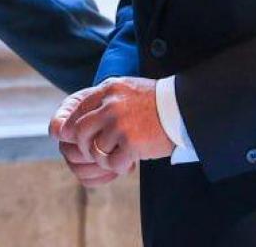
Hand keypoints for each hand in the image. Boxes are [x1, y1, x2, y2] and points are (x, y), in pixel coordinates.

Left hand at [54, 77, 173, 173]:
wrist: (182, 109)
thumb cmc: (154, 102)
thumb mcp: (126, 89)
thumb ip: (104, 99)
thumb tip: (79, 119)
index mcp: (108, 90)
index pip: (77, 110)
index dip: (72, 128)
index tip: (77, 139)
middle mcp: (110, 106)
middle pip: (80, 132)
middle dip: (84, 147)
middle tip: (96, 153)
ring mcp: (120, 124)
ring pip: (95, 150)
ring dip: (105, 159)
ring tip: (118, 157)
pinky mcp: (131, 143)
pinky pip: (112, 163)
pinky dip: (119, 167)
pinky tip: (130, 163)